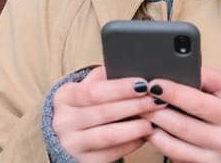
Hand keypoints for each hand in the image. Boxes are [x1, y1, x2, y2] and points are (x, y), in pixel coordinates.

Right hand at [52, 65, 167, 162]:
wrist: (66, 140)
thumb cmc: (82, 110)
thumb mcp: (83, 90)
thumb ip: (101, 78)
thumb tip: (127, 66)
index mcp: (64, 98)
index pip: (93, 91)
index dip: (120, 88)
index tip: (143, 84)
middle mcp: (64, 121)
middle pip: (104, 112)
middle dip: (135, 106)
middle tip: (156, 100)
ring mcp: (72, 144)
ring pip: (109, 135)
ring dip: (135, 127)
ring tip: (152, 121)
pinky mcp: (84, 161)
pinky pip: (112, 153)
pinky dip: (131, 144)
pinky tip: (143, 136)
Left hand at [139, 67, 220, 162]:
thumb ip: (207, 76)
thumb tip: (181, 68)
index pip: (198, 103)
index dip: (173, 93)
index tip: (154, 84)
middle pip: (180, 125)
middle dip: (154, 110)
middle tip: (139, 98)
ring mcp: (214, 158)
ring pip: (172, 143)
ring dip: (152, 127)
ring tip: (142, 112)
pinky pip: (172, 155)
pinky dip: (157, 142)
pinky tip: (151, 129)